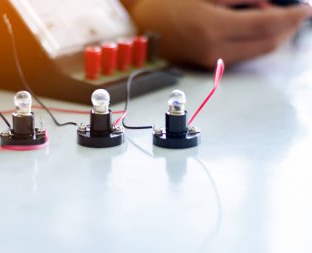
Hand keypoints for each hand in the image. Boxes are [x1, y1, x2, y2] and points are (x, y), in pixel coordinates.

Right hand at [131, 0, 311, 67]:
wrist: (143, 25)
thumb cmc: (167, 3)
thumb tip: (267, 4)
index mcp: (213, 27)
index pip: (265, 24)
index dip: (291, 16)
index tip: (306, 9)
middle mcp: (214, 49)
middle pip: (266, 44)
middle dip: (287, 29)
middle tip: (297, 13)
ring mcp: (211, 60)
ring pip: (256, 53)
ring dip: (273, 36)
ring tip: (278, 18)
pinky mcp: (208, 64)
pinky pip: (242, 55)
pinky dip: (256, 42)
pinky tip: (257, 28)